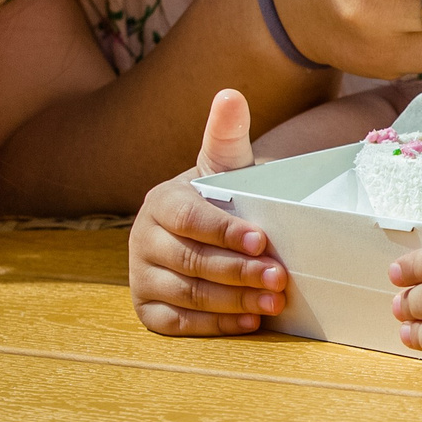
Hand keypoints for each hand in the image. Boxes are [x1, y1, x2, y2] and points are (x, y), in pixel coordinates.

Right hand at [129, 89, 288, 335]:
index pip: (190, 219)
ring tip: (273, 302)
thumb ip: (228, 135)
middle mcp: (142, 240)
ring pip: (187, 295)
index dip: (225, 232)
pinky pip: (177, 324)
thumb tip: (230, 95)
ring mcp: (141, 277)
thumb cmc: (223, 196)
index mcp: (160, 202)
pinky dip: (214, 327)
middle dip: (238, 272)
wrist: (212, 228)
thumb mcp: (226, 165)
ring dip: (233, 302)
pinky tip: (249, 324)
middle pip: (190, 261)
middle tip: (280, 279)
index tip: (263, 240)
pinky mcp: (147, 309)